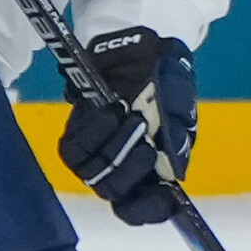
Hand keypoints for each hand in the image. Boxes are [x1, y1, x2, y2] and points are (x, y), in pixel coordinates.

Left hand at [58, 26, 197, 225]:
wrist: (129, 42)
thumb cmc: (161, 67)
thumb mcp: (178, 88)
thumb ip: (178, 125)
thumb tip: (177, 170)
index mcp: (160, 164)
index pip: (152, 206)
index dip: (150, 208)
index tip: (159, 196)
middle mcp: (129, 166)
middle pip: (118, 192)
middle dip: (129, 166)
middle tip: (141, 130)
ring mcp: (102, 153)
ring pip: (93, 174)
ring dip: (108, 143)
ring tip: (121, 110)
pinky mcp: (79, 137)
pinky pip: (72, 151)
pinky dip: (86, 131)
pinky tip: (103, 108)